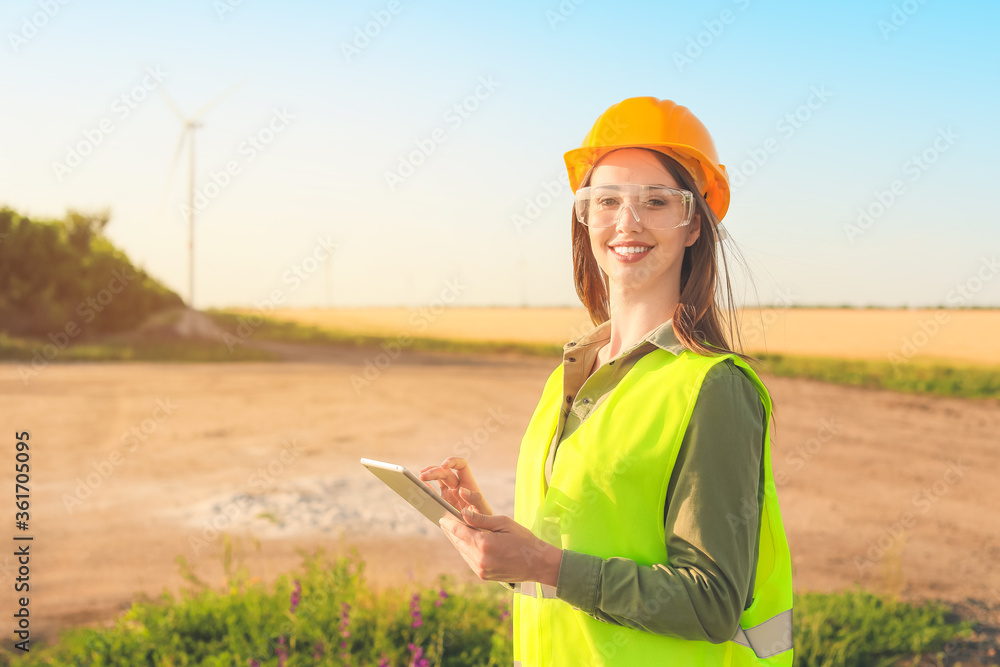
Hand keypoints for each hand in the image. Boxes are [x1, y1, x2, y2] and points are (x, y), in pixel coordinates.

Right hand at [419, 457, 492, 515]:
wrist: (478, 533)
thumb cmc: (485, 521)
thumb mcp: (483, 511)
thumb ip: (475, 500)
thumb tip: (462, 490)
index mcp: (469, 484)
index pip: (461, 466)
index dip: (452, 462)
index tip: (443, 466)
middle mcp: (458, 486)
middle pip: (445, 472)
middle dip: (434, 472)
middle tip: (423, 476)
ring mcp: (450, 493)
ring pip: (438, 479)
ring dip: (428, 475)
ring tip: (420, 477)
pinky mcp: (443, 502)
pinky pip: (433, 491)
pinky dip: (426, 487)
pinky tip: (419, 485)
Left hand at [439, 509, 563, 585]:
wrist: (537, 564)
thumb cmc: (523, 539)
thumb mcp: (504, 523)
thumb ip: (481, 519)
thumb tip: (463, 513)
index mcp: (484, 544)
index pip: (459, 531)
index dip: (449, 523)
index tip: (442, 518)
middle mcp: (479, 559)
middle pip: (458, 542)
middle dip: (451, 532)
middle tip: (445, 522)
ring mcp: (481, 570)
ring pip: (462, 552)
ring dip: (458, 541)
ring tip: (455, 530)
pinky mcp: (483, 576)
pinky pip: (469, 560)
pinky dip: (466, 550)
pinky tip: (467, 543)